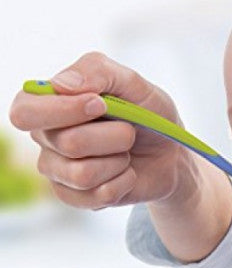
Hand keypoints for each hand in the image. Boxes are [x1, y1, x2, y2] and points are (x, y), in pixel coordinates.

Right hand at [9, 52, 197, 209]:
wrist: (171, 152)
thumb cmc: (147, 112)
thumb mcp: (133, 82)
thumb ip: (98, 71)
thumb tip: (61, 84)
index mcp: (49, 102)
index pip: (25, 112)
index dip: (63, 110)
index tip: (100, 105)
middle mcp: (46, 137)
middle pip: (67, 143)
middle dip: (112, 136)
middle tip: (128, 131)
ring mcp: (57, 170)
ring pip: (83, 174)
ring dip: (120, 161)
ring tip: (126, 152)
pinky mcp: (75, 196)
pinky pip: (98, 196)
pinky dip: (124, 181)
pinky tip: (126, 172)